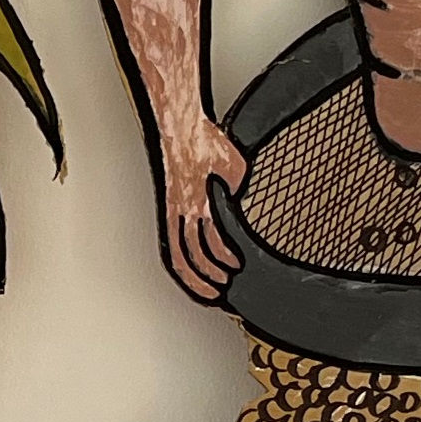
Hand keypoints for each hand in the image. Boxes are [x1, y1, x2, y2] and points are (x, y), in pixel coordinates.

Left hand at [157, 122, 251, 301]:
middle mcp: (179, 213)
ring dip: (209, 273)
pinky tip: (231, 264)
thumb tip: (241, 195)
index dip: (195, 270)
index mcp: (183, 207)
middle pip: (184, 259)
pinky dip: (218, 254)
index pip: (185, 248)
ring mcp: (182, 210)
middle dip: (199, 283)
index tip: (211, 284)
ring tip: (226, 285)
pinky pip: (201, 237)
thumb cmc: (205, 140)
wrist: (188, 125)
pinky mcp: (189, 203)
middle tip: (217, 296)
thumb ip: (234, 187)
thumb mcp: (228, 169)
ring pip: (192, 254)